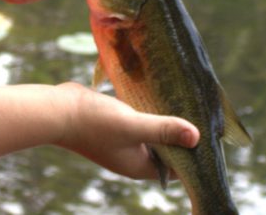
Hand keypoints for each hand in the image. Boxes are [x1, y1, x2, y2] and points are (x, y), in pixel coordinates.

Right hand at [54, 82, 199, 180]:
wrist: (58, 111)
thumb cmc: (94, 122)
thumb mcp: (133, 125)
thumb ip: (163, 130)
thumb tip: (196, 137)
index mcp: (140, 167)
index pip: (176, 168)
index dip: (192, 154)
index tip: (207, 134)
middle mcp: (134, 158)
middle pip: (167, 151)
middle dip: (181, 136)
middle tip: (200, 114)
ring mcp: (123, 143)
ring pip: (154, 135)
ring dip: (166, 122)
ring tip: (185, 103)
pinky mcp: (116, 127)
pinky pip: (141, 123)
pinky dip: (151, 114)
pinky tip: (159, 97)